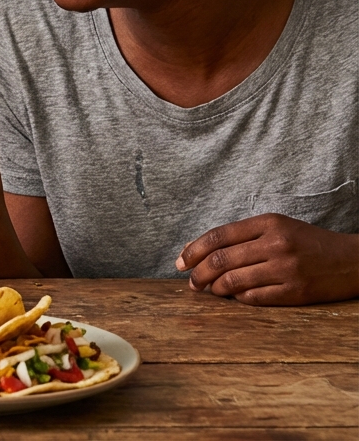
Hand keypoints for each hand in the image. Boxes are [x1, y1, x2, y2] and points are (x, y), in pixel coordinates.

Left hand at [175, 214, 358, 305]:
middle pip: (221, 259)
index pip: (219, 236)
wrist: (352, 261)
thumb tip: (193, 248)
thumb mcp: (276, 228)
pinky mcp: (295, 292)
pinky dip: (238, 298)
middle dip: (199, 273)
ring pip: (233, 281)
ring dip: (215, 288)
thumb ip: (239, 236)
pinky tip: (235, 296)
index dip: (193, 250)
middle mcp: (276, 244)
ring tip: (210, 290)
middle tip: (191, 282)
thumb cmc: (306, 243)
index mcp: (269, 223)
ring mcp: (286, 269)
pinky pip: (253, 298)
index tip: (181, 261)